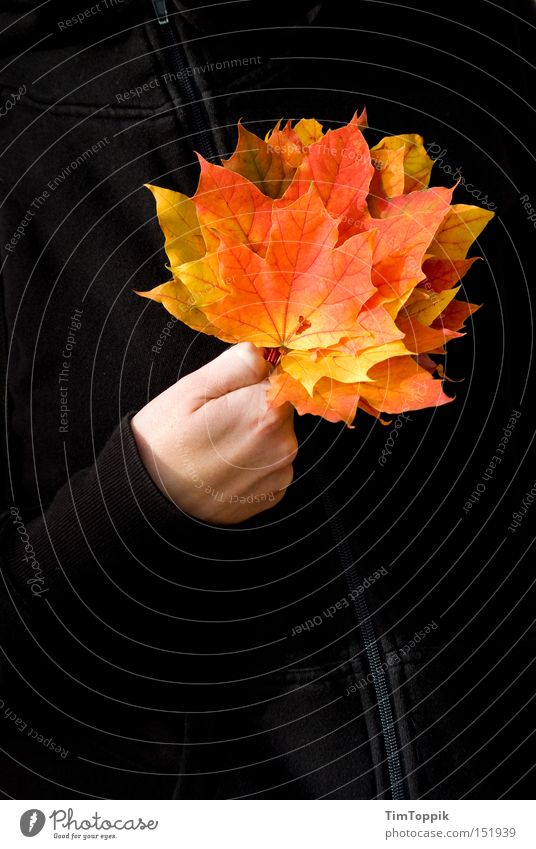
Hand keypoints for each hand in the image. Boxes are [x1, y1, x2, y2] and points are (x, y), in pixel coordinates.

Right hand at [131, 342, 297, 523]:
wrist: (150, 503)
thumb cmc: (164, 444)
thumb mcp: (190, 389)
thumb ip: (236, 364)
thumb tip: (263, 355)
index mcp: (265, 411)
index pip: (280, 376)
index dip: (253, 379)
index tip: (228, 392)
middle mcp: (283, 445)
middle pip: (280, 407)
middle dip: (252, 407)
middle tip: (213, 420)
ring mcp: (279, 474)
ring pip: (276, 437)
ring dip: (253, 436)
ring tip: (214, 446)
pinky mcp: (273, 496)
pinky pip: (270, 465)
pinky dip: (252, 463)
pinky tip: (222, 466)